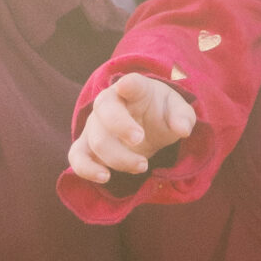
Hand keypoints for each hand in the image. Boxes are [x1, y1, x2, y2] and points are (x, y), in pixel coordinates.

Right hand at [66, 73, 195, 184]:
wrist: (146, 123)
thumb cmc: (161, 112)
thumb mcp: (178, 111)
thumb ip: (183, 117)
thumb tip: (183, 130)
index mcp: (134, 89)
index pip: (130, 83)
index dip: (128, 85)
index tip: (127, 87)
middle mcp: (108, 103)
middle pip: (105, 110)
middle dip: (121, 126)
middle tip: (141, 139)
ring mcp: (95, 124)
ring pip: (96, 139)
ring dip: (118, 157)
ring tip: (143, 166)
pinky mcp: (87, 145)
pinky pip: (76, 156)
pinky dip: (86, 168)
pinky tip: (105, 177)